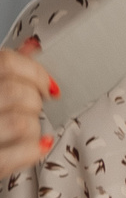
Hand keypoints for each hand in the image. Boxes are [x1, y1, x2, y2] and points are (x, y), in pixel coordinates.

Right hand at [0, 40, 54, 175]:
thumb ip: (8, 68)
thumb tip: (33, 45)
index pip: (6, 61)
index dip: (36, 72)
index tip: (48, 84)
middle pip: (16, 91)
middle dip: (35, 101)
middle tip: (33, 108)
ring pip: (21, 122)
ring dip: (34, 125)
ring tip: (29, 127)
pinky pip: (19, 153)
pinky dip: (35, 149)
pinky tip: (39, 145)